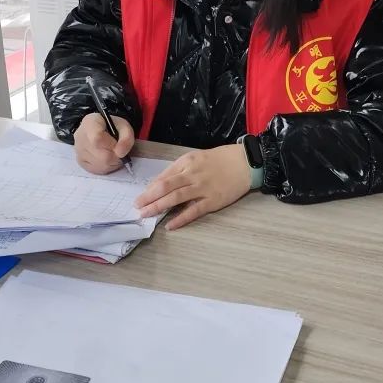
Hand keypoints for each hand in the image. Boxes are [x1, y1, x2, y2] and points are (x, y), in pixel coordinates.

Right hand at [74, 113, 133, 174]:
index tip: (120, 147)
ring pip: (101, 165)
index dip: (112, 146)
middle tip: (119, 150)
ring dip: (113, 162)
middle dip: (116, 156)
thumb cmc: (113, 127)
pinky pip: (97, 170)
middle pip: (102, 155)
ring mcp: (79, 151)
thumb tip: (121, 153)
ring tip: (114, 153)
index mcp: (90, 123)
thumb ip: (127, 137)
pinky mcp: (81, 162)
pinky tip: (108, 158)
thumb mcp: (124, 126)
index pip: (97, 138)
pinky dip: (107, 166)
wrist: (102, 129)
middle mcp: (80, 137)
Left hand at [135, 145, 250, 229]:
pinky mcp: (213, 201)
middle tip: (136, 207)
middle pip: (165, 187)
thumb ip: (180, 170)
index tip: (140, 197)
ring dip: (158, 207)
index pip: (164, 176)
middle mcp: (192, 173)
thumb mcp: (197, 158)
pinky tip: (170, 225)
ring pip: (175, 198)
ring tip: (146, 214)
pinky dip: (180, 219)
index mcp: (187, 161)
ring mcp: (202, 188)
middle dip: (148, 198)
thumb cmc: (220, 159)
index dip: (150, 188)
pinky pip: (193, 211)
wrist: (245, 163)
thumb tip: (161, 184)